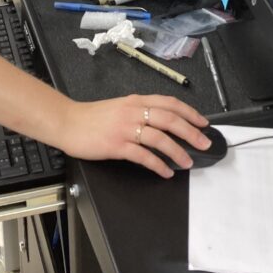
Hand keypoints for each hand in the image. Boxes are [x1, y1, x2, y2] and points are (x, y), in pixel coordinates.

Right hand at [58, 95, 210, 178]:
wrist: (68, 122)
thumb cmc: (92, 117)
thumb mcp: (120, 107)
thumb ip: (140, 111)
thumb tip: (163, 123)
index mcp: (136, 101)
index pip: (170, 103)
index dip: (190, 113)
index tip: (203, 123)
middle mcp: (133, 112)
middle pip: (170, 119)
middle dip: (191, 132)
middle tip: (204, 144)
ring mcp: (125, 128)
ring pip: (160, 138)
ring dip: (178, 151)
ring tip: (188, 162)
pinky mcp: (116, 145)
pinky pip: (143, 156)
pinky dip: (158, 165)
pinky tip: (166, 171)